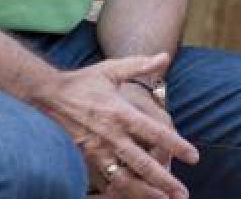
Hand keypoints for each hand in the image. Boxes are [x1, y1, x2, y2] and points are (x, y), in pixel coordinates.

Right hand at [34, 54, 195, 198]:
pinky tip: (134, 197)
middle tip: (182, 193)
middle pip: (142, 163)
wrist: (46, 95)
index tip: (194, 156)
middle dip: (164, 180)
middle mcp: (110, 136)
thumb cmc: (82, 82)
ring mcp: (96, 151)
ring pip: (124, 179)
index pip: (155, 133)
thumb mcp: (111, 70)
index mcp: (121, 113)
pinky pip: (105, 182)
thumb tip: (165, 56)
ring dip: (144, 192)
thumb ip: (140, 65)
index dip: (176, 145)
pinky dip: (120, 192)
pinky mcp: (84, 161)